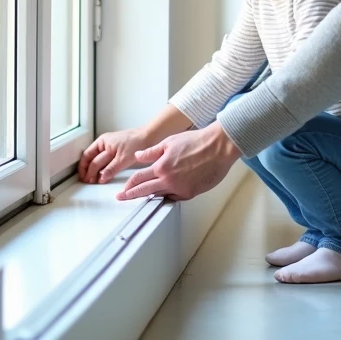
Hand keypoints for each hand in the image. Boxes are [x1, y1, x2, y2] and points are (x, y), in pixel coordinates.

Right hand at [78, 128, 152, 184]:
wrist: (149, 137)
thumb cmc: (136, 142)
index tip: (85, 179)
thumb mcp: (122, 158)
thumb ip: (111, 169)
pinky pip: (105, 161)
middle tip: (87, 181)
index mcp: (102, 142)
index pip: (88, 157)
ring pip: (97, 160)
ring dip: (94, 170)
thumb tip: (100, 178)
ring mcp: (109, 148)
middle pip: (91, 159)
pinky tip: (102, 175)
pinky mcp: (116, 152)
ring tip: (93, 180)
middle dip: (88, 170)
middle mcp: (104, 144)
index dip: (85, 169)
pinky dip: (102, 168)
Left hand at [116, 122, 241, 201]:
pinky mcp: (191, 193)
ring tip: (142, 198)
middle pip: (145, 190)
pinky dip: (168, 195)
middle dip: (131, 195)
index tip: (123, 190)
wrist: (218, 147)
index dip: (129, 185)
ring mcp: (180, 188)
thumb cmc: (197, 141)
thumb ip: (152, 152)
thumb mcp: (170, 142)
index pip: (139, 178)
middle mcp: (169, 179)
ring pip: (159, 195)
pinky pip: (175, 197)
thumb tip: (138, 156)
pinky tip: (164, 194)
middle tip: (122, 198)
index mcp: (162, 166)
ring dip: (149, 196)